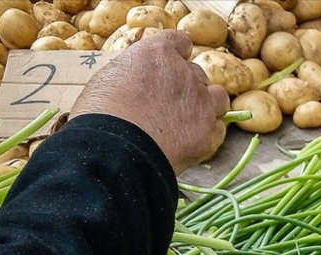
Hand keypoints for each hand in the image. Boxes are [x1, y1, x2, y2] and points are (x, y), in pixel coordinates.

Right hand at [70, 30, 228, 173]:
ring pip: (217, 96)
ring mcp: (201, 101)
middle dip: (186, 85)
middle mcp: (185, 72)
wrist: (117, 148)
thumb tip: (139, 81)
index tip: (171, 65)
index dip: (176, 54)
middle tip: (170, 104)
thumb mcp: (111, 78)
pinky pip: (218, 127)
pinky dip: (208, 132)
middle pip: (196, 73)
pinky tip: (191, 141)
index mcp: (158, 53)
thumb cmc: (102, 113)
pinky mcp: (209, 130)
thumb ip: (135, 73)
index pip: (179, 41)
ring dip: (207, 104)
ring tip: (189, 120)